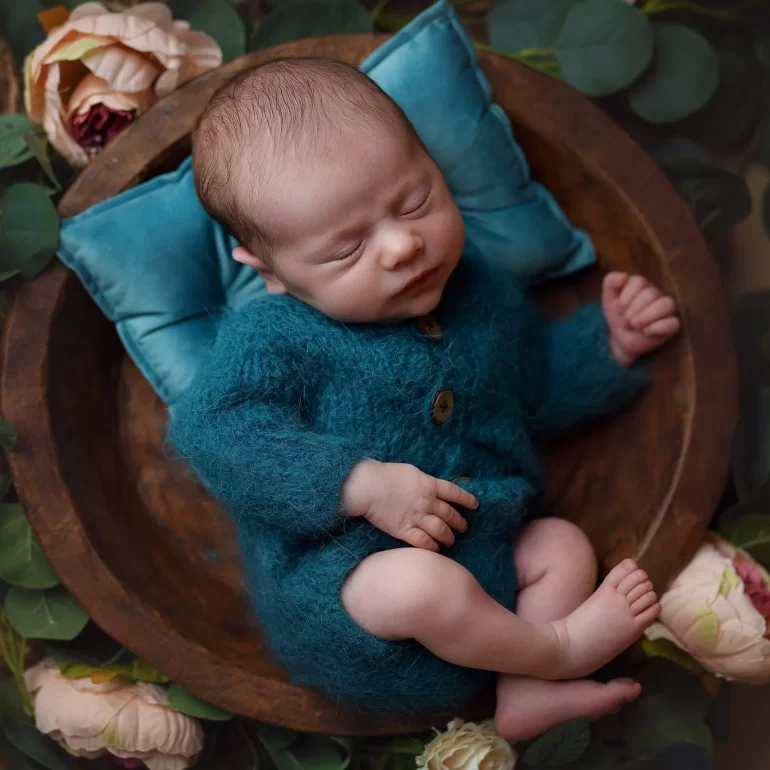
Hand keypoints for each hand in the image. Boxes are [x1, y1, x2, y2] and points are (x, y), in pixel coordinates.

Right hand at [341, 460, 477, 550]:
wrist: (368, 486)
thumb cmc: (386, 474)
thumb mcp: (411, 472)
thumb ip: (423, 482)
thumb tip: (430, 487)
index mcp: (429, 485)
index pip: (454, 493)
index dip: (467, 500)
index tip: (475, 505)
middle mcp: (427, 502)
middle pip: (450, 515)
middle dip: (460, 523)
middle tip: (464, 528)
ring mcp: (417, 517)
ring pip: (441, 531)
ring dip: (449, 537)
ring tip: (451, 541)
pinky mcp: (404, 530)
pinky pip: (424, 542)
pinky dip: (432, 547)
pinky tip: (436, 550)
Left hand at [602, 272, 679, 366]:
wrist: (620, 338)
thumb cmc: (617, 315)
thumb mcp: (608, 298)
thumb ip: (611, 282)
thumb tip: (624, 276)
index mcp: (642, 285)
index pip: (639, 282)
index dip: (627, 296)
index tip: (619, 307)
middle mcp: (656, 294)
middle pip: (651, 294)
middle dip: (633, 309)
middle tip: (626, 319)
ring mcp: (666, 310)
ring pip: (667, 304)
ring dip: (646, 316)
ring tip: (635, 325)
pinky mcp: (671, 325)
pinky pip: (673, 323)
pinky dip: (657, 327)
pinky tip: (645, 331)